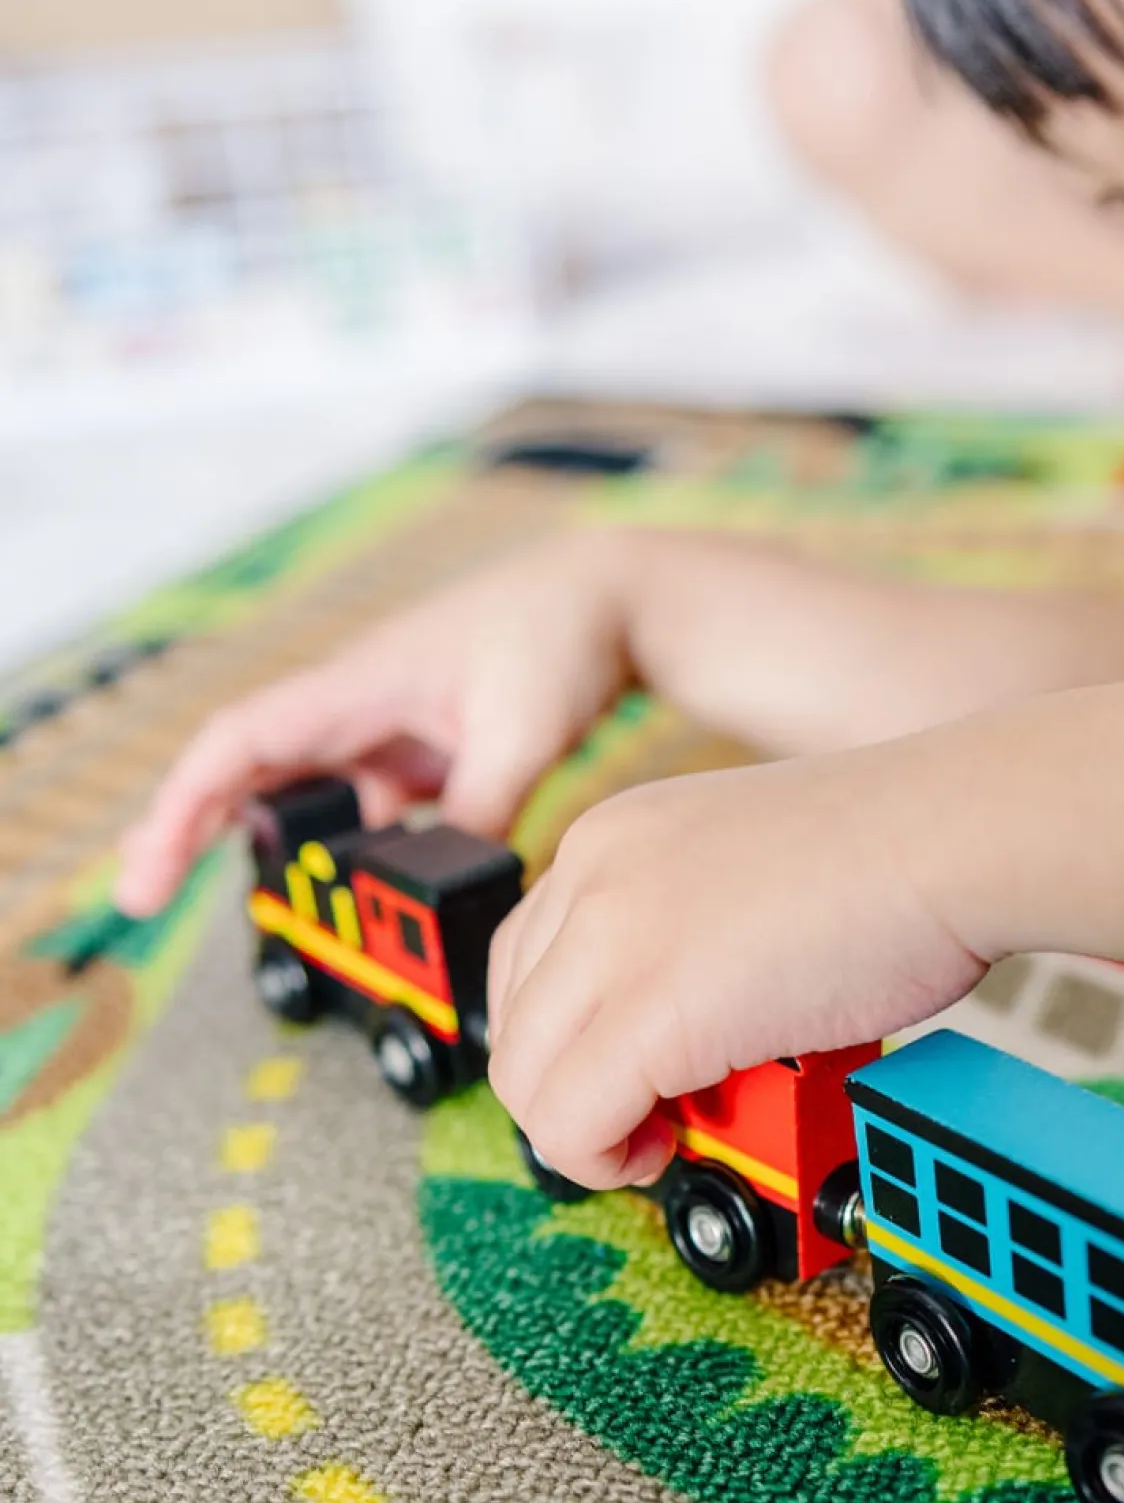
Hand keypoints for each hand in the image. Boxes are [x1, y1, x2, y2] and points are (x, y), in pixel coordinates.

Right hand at [113, 533, 638, 915]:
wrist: (607, 599)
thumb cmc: (556, 637)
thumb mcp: (524, 734)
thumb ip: (480, 813)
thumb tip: (444, 890)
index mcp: (358, 685)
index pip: (242, 740)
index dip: (185, 800)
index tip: (147, 860)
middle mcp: (355, 708)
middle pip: (249, 770)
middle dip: (187, 827)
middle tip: (138, 898)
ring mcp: (384, 734)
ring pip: (302, 798)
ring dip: (260, 846)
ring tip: (213, 903)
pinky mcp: (419, 757)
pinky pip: (359, 812)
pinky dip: (334, 853)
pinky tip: (327, 899)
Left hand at [486, 745, 985, 1190]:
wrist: (956, 836)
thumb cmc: (899, 857)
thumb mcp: (750, 878)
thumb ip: (691, 934)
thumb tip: (686, 1025)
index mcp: (616, 836)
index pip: (529, 962)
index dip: (569, 1039)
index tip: (630, 1075)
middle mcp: (594, 871)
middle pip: (515, 1024)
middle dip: (566, 1092)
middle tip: (644, 1119)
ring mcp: (615, 936)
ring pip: (526, 1081)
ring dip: (581, 1132)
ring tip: (659, 1138)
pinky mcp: (652, 1009)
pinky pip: (569, 1123)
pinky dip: (601, 1160)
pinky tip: (662, 1150)